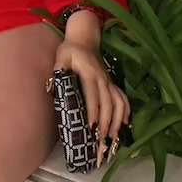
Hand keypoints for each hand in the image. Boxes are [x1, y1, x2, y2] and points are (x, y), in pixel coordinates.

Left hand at [54, 36, 130, 164]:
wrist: (85, 39)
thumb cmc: (70, 50)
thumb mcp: (61, 56)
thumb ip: (59, 69)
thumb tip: (55, 84)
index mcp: (90, 73)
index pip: (92, 94)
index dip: (94, 111)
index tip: (92, 126)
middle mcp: (103, 79)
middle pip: (107, 103)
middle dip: (106, 124)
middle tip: (101, 142)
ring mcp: (109, 82)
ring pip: (118, 103)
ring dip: (117, 121)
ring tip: (113, 139)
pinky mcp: (112, 83)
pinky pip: (122, 98)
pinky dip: (126, 112)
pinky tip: (124, 125)